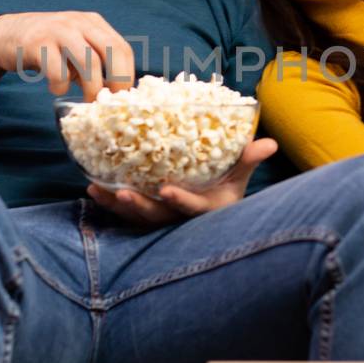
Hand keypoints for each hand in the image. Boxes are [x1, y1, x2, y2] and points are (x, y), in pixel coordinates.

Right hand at [0, 11, 135, 98]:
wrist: (5, 34)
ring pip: (89, 61)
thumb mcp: (75, 49)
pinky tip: (56, 88)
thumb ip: (94, 66)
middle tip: (110, 103)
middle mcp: (79, 23)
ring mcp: (59, 30)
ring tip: (86, 101)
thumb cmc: (47, 48)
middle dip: (117, 81)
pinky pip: (58, 70)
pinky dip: (61, 85)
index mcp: (93, 23)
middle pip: (112, 51)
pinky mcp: (37, 43)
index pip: (122, 48)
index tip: (124, 98)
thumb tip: (114, 96)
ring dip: (92, 87)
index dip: (127, 75)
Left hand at [85, 138, 278, 226]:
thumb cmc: (226, 189)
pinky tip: (93, 189)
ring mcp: (162, 219)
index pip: (193, 209)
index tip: (167, 190)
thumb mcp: (240, 176)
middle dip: (139, 206)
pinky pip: (125, 213)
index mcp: (207, 210)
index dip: (181, 202)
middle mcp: (181, 220)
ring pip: (137, 217)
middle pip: (158, 217)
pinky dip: (109, 203)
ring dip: (118, 205)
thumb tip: (269, 143)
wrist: (213, 208)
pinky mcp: (146, 217)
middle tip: (122, 192)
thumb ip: (249, 159)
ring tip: (98, 190)